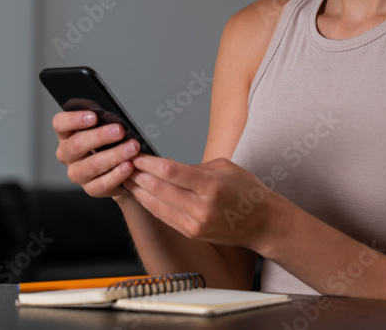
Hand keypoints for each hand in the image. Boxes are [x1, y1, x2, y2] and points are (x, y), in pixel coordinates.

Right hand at [53, 98, 140, 197]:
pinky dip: (117, 174)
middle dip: (100, 136)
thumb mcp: (103, 124)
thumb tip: (112, 116)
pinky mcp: (90, 189)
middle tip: (119, 131)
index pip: (60, 124)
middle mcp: (67, 155)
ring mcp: (77, 174)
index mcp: (66, 135)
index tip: (94, 116)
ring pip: (91, 165)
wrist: (117, 168)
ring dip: (114, 155)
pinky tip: (128, 166)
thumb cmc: (108, 141)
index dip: (74, 119)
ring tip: (131, 148)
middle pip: (76, 144)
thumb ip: (103, 117)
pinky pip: (102, 184)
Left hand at [124, 156, 276, 249]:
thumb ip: (192, 167)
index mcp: (211, 186)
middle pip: (158, 188)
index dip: (148, 162)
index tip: (135, 153)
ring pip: (155, 204)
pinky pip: (162, 216)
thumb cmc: (246, 191)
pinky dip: (148, 203)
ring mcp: (194, 223)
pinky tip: (139, 193)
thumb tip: (164, 164)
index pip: (170, 171)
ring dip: (137, 189)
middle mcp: (201, 207)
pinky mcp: (190, 232)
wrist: (261, 223)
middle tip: (123, 161)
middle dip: (137, 174)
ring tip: (125, 175)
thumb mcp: (223, 167)